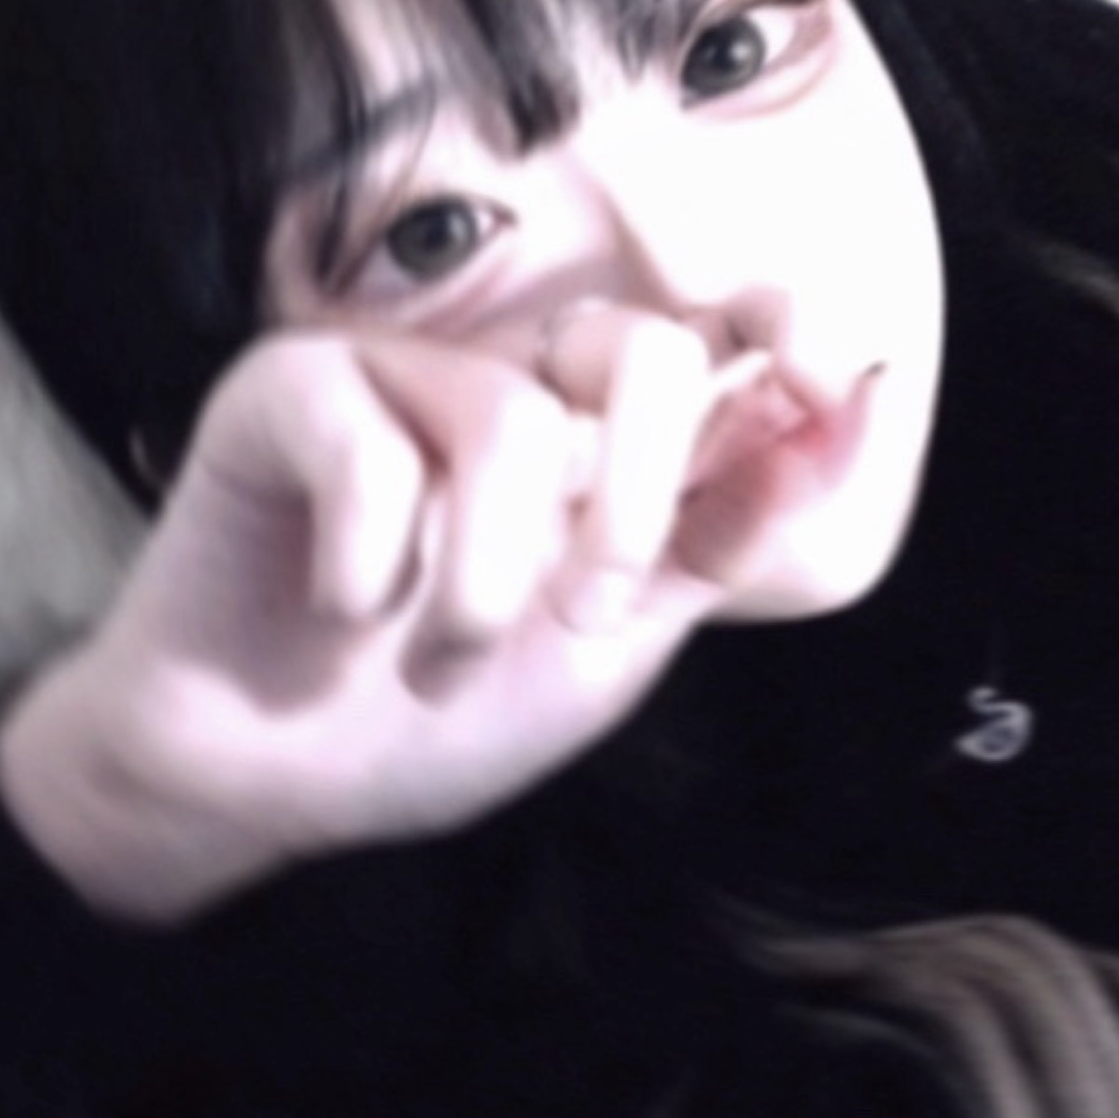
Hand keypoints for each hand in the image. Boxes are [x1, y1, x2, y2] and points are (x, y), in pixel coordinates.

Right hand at [0, 306, 750, 923]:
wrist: (264, 786)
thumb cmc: (427, 723)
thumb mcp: (614, 648)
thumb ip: (723, 532)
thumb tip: (854, 408)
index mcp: (598, 445)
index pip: (718, 334)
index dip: (782, 331)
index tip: (813, 382)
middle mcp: (512, 386)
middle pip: (638, 348)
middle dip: (626, 508)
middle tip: (578, 618)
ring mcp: (401, 376)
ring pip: (507, 423)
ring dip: (478, 589)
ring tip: (431, 665)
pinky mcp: (290, 390)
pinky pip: (371, 446)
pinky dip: (366, 565)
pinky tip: (337, 612)